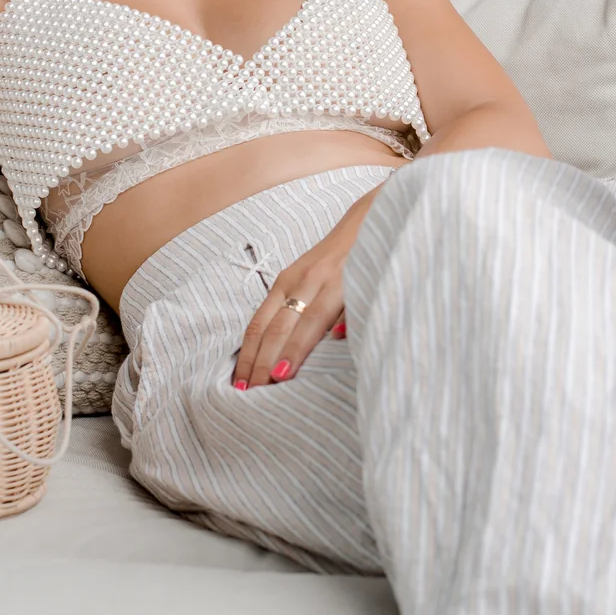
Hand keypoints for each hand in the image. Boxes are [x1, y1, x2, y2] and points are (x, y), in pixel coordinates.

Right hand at [232, 184, 379, 388]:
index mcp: (336, 284)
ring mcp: (291, 276)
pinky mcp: (282, 276)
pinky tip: (244, 362)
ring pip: (262, 320)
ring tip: (240, 385)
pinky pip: (261, 312)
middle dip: (265, 360)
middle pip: (280, 325)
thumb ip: (356, 314)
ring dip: (250, 354)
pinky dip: (250, 340)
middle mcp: (308, 279)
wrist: (365, 221)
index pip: (310, 324)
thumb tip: (338, 340)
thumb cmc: (374, 264)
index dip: (294, 351)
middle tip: (253, 394)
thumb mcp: (375, 288)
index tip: (282, 377)